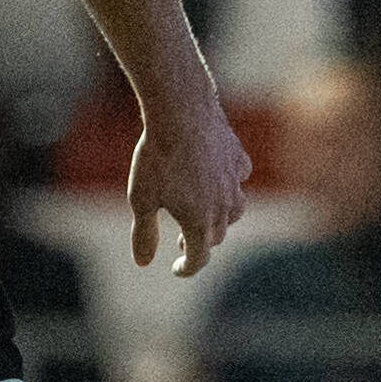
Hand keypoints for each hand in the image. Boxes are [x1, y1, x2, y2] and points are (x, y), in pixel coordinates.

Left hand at [128, 94, 251, 277]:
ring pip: (235, 211)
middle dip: (200, 242)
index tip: (177, 268)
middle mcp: (223, 206)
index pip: (199, 258)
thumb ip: (144, 233)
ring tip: (204, 213)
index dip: (187, 268)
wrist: (181, 113)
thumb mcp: (141, 199)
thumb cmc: (156, 158)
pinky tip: (219, 179)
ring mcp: (234, 182)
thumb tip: (143, 263)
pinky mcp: (238, 157)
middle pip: (216, 236)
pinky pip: (239, 178)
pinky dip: (231, 184)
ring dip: (220, 219)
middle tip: (182, 240)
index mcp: (199, 222)